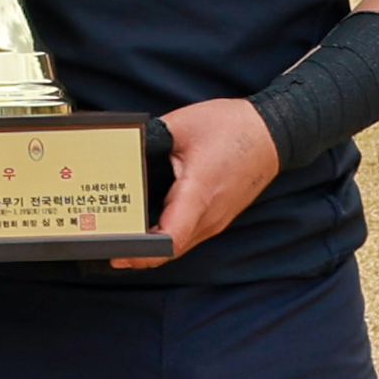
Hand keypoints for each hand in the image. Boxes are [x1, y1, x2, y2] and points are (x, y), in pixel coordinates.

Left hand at [109, 96, 277, 270]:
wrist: (272, 133)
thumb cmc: (233, 128)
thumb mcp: (182, 125)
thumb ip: (147, 139)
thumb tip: (120, 150)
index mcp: (200, 192)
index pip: (172, 238)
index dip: (143, 252)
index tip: (118, 253)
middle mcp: (210, 214)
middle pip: (171, 249)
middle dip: (138, 254)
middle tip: (106, 247)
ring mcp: (216, 219)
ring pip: (180, 245)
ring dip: (152, 248)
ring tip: (121, 238)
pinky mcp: (218, 216)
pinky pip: (189, 235)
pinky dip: (167, 237)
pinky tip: (147, 227)